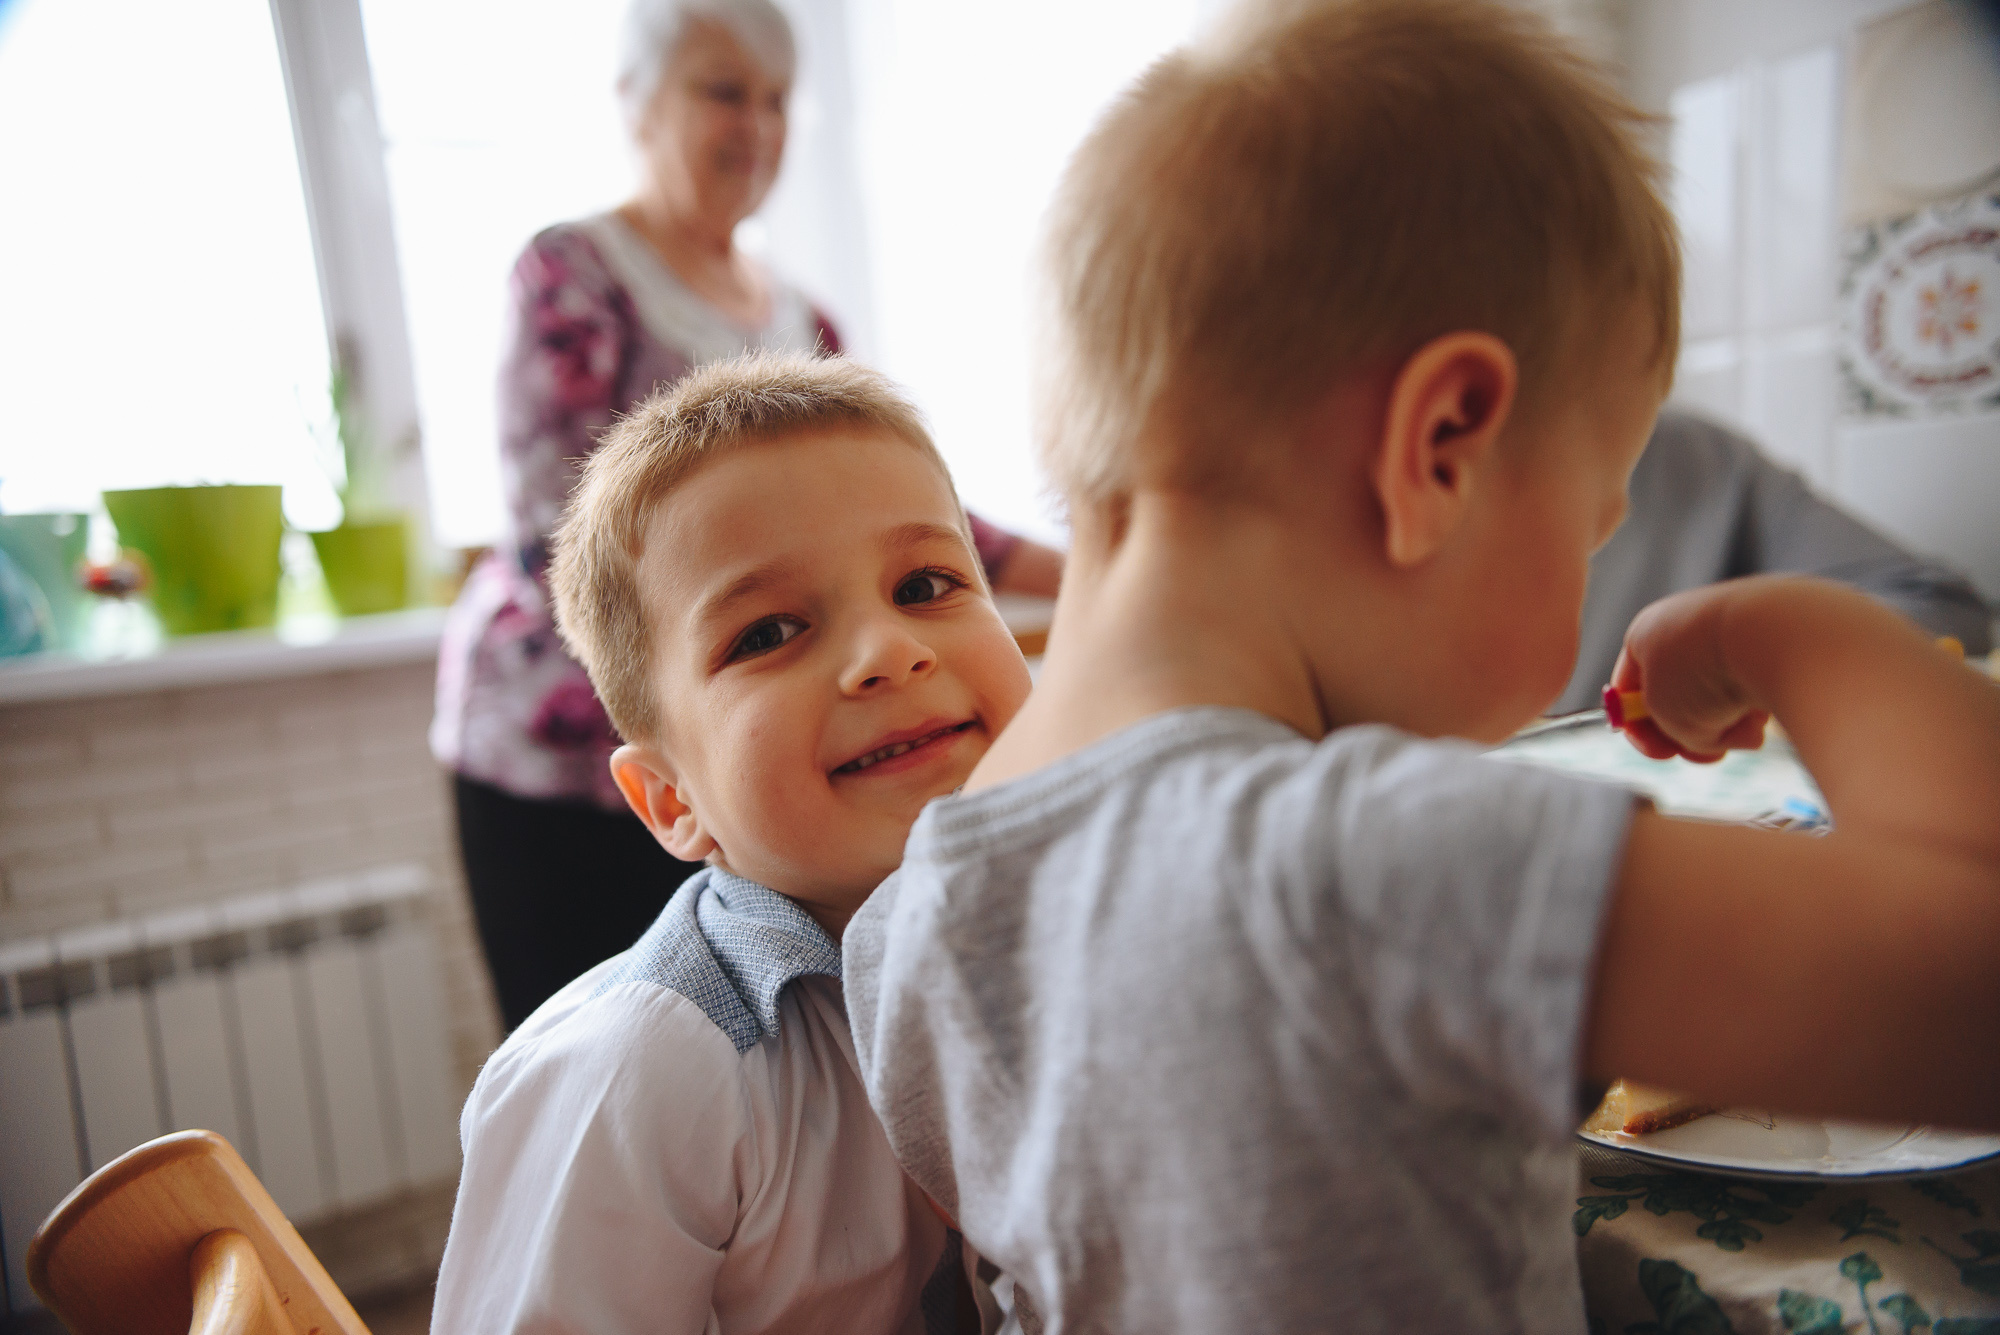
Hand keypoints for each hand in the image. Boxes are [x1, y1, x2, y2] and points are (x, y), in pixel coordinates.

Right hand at [1609, 582, 1770, 762]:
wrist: (1771, 639)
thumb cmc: (1704, 673)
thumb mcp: (1664, 717)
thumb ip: (1669, 728)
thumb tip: (1702, 733)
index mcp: (1645, 634)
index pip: (1630, 688)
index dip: (1640, 728)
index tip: (1661, 753)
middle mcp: (1686, 626)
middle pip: (1679, 696)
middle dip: (1691, 733)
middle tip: (1704, 753)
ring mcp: (1730, 632)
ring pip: (1720, 698)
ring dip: (1728, 726)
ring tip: (1742, 730)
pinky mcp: (1768, 642)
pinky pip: (1754, 689)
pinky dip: (1756, 710)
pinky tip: (1764, 714)